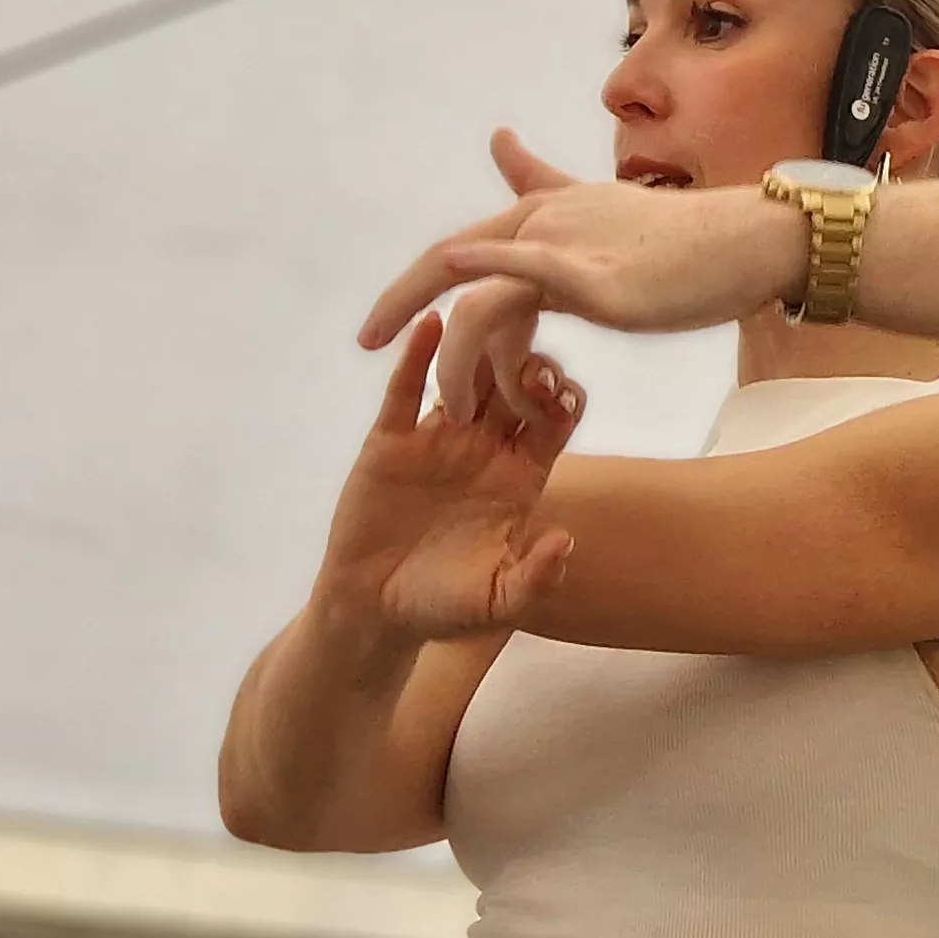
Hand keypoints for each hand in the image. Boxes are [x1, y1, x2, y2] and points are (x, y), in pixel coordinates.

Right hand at [322, 311, 588, 640]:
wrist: (372, 611)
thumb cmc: (441, 608)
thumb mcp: (496, 603)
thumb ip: (535, 577)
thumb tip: (565, 542)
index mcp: (518, 477)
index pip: (552, 422)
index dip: (562, 403)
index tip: (562, 397)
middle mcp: (484, 449)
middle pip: (515, 388)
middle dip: (527, 366)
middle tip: (528, 359)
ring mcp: (438, 440)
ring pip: (466, 379)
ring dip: (478, 351)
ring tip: (487, 326)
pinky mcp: (391, 442)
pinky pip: (405, 391)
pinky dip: (416, 357)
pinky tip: (428, 326)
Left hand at [358, 131, 796, 384]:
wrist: (746, 244)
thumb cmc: (683, 241)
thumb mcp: (599, 209)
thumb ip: (542, 180)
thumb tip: (498, 137)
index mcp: (543, 215)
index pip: (459, 251)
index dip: (411, 287)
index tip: (375, 331)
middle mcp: (545, 222)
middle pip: (446, 264)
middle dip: (400, 308)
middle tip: (368, 345)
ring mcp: (569, 248)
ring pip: (482, 303)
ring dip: (459, 364)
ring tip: (455, 410)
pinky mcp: (598, 280)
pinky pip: (529, 279)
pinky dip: (488, 277)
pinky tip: (462, 287)